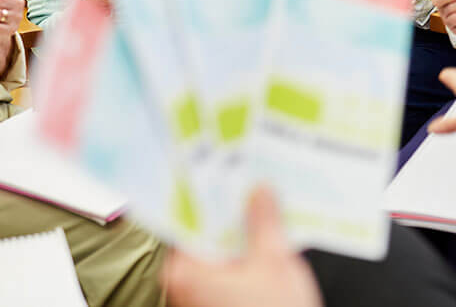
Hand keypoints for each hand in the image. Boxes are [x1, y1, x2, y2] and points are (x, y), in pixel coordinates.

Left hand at [164, 186, 321, 306]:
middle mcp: (180, 285)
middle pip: (202, 230)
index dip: (207, 186)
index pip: (187, 214)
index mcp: (184, 271)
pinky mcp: (211, 305)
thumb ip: (264, 222)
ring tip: (264, 202)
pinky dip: (242, 253)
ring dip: (238, 230)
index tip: (221, 162)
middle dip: (228, 207)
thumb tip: (260, 190)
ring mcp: (194, 298)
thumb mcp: (275, 265)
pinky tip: (266, 237)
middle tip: (250, 177)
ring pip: (216, 250)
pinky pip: (224, 269)